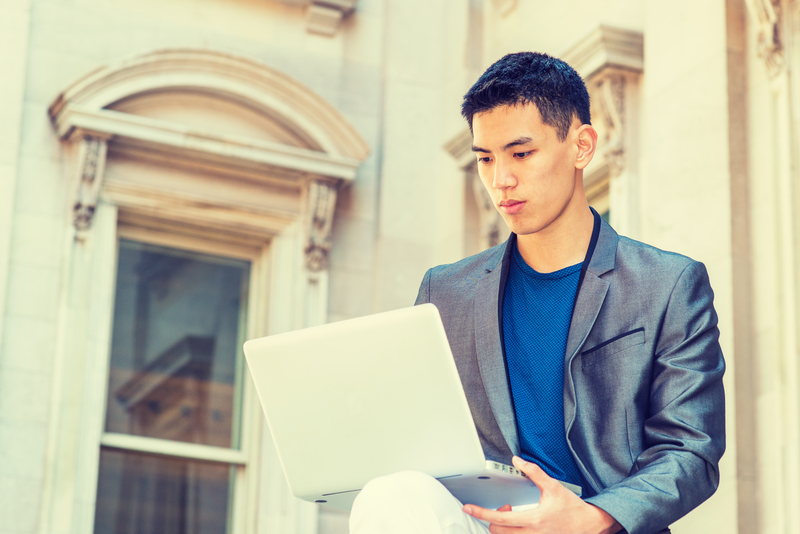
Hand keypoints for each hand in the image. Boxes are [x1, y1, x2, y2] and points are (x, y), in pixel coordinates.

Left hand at [462, 456, 621, 533]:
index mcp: (534, 519)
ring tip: (510, 514)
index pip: (500, 518)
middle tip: (504, 506)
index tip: (468, 507)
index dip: (481, 513)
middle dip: (492, 519)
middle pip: (498, 532)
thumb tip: (517, 461)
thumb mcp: (553, 487)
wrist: (589, 525)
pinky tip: (517, 523)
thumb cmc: (572, 507)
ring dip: (501, 527)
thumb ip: (534, 472)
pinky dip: (510, 532)